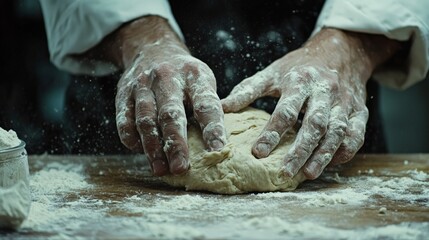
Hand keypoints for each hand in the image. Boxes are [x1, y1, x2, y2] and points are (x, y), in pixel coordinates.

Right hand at [87, 16, 225, 175]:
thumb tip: (216, 147)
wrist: (152, 49)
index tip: (218, 149)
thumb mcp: (202, 81)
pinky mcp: (123, 93)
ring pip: (145, 119)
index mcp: (194, 76)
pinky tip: (139, 152)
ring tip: (160, 169)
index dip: (213, 128)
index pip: (205, 104)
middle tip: (181, 168)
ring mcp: (143, 84)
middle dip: (176, 144)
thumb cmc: (185, 76)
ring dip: (152, 147)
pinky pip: (124, 119)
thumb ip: (207, 108)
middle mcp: (167, 77)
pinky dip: (131, 138)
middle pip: (171, 114)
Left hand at [222, 28, 400, 178]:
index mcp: (299, 81)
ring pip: (337, 131)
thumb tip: (221, 108)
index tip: (258, 153)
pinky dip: (346, 149)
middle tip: (285, 172)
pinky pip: (356, 133)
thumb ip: (247, 90)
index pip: (285, 111)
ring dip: (323, 154)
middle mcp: (324, 91)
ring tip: (308, 174)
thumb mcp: (272, 72)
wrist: (338, 52)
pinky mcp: (359, 110)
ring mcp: (344, 101)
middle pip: (314, 124)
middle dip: (300, 150)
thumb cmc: (298, 67)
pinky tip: (333, 162)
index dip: (272, 133)